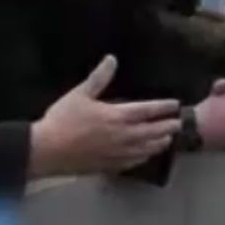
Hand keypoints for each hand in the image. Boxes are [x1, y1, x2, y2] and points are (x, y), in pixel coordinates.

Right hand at [29, 56, 181, 176]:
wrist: (46, 151)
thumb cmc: (62, 120)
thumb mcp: (80, 94)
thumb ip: (98, 78)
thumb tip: (112, 58)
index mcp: (118, 116)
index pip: (148, 110)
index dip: (164, 107)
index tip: (176, 105)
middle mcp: (124, 135)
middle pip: (153, 131)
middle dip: (168, 126)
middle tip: (179, 123)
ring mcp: (118, 153)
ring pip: (147, 148)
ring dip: (160, 142)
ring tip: (169, 139)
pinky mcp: (110, 165)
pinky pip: (134, 162)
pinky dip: (145, 157)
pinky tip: (147, 155)